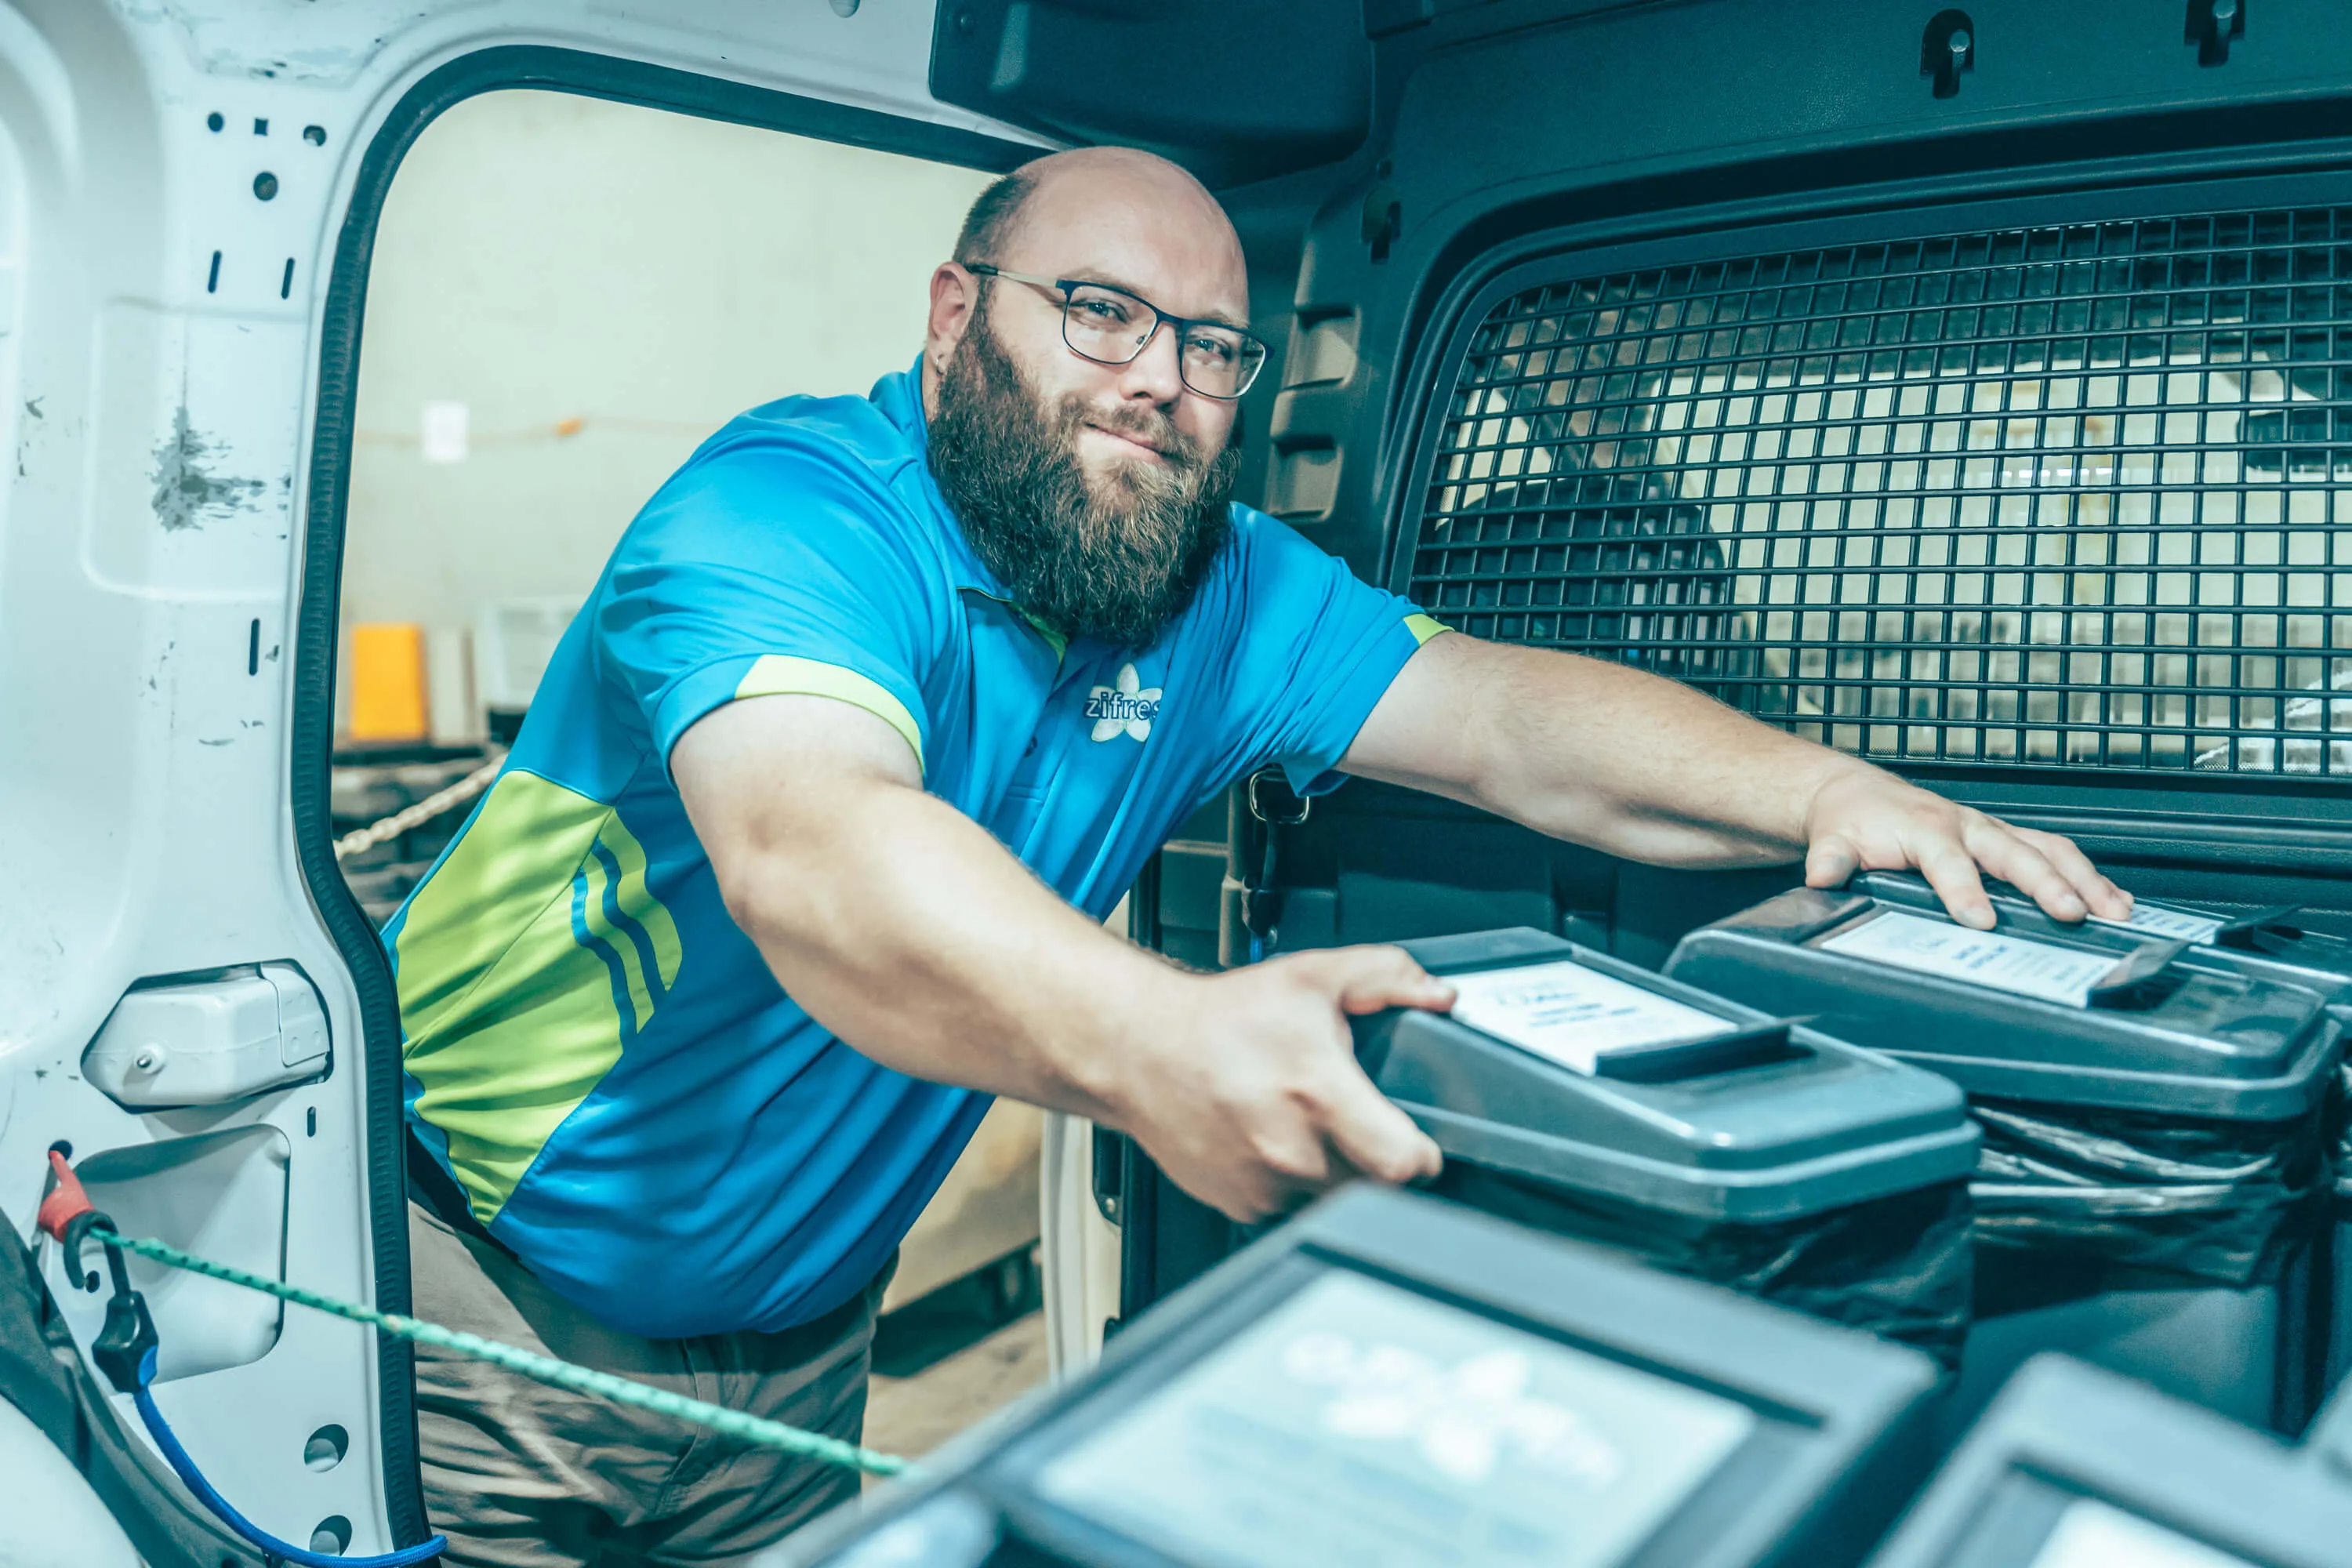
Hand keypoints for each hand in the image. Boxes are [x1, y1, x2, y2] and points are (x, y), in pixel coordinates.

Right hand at [1110, 946, 1451, 1222]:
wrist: (1139, 1049)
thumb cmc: (1220, 1019)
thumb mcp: (1312, 976)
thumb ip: (1386, 976)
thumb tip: (1437, 993)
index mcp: (1320, 1096)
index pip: (1405, 1165)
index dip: (1424, 1155)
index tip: (1418, 1142)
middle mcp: (1293, 1150)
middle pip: (1373, 1184)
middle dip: (1375, 1156)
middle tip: (1357, 1121)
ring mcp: (1264, 1185)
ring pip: (1330, 1198)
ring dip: (1332, 1171)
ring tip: (1306, 1124)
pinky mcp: (1239, 1204)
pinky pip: (1288, 1206)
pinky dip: (1291, 1182)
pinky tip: (1272, 1140)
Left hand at [1801, 764, 2130, 929]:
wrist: (1857, 795)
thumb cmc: (1852, 820)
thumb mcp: (1831, 840)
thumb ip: (1830, 860)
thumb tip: (1822, 874)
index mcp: (1925, 828)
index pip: (1948, 862)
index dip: (1964, 890)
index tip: (1980, 918)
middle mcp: (1967, 826)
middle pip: (2014, 853)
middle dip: (2046, 884)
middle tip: (2072, 913)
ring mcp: (1992, 831)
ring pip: (2047, 850)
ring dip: (2084, 879)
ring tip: (2114, 911)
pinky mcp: (2006, 838)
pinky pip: (2053, 852)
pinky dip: (2087, 875)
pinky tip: (2114, 902)